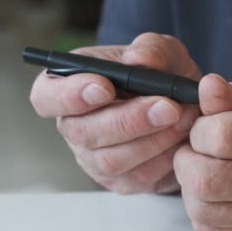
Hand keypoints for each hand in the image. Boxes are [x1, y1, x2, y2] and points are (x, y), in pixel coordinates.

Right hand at [30, 33, 201, 193]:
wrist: (186, 108)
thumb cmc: (161, 74)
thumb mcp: (162, 51)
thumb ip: (151, 49)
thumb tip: (138, 60)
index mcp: (67, 86)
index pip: (45, 97)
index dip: (69, 95)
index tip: (105, 87)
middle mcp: (73, 125)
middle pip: (82, 132)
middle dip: (128, 119)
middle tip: (168, 106)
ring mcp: (93, 159)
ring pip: (111, 159)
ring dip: (153, 139)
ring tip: (185, 117)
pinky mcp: (120, 181)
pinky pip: (139, 176)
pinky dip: (165, 156)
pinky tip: (183, 137)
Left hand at [174, 71, 231, 230]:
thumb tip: (207, 87)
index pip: (220, 137)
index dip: (199, 130)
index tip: (206, 127)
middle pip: (205, 179)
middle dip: (186, 161)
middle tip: (195, 151)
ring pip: (202, 209)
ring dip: (190, 187)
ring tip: (204, 169)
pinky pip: (210, 230)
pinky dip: (201, 210)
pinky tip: (216, 192)